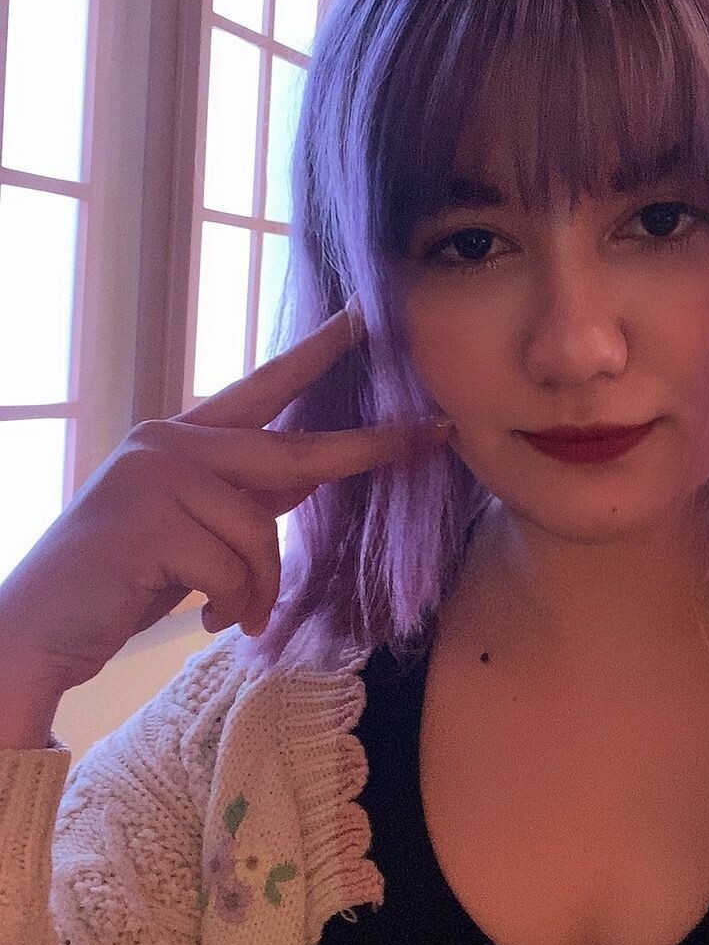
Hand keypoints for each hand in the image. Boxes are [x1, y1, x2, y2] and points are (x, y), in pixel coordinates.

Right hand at [0, 302, 450, 716]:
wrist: (38, 628)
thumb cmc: (124, 580)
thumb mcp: (198, 528)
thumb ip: (249, 495)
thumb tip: (318, 469)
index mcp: (184, 438)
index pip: (263, 386)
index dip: (317, 352)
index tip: (367, 317)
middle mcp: (170, 442)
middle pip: (292, 448)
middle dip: (367, 447)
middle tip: (433, 432)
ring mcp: (156, 475)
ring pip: (261, 530)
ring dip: (255, 588)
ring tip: (230, 615)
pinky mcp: (148, 519)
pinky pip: (233, 568)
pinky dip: (231, 606)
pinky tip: (204, 620)